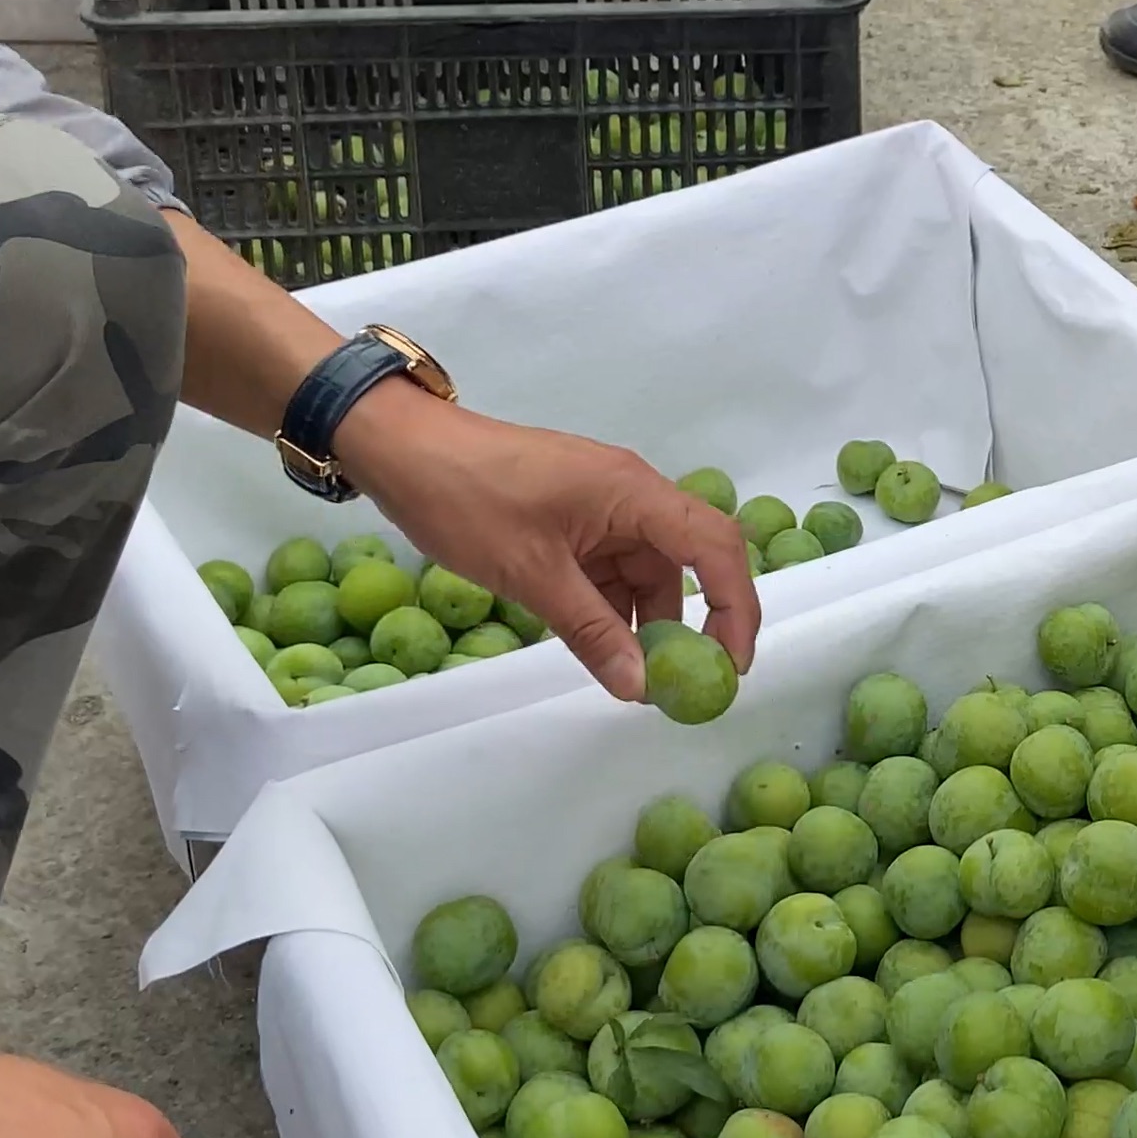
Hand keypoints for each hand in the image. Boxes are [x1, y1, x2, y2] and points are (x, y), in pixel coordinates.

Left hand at [335, 381, 759, 703]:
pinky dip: (612, 607)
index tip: (729, 665)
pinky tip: (600, 646)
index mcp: (634, 492)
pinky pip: (612, 567)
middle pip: (689, 559)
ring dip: (646, 620)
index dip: (735, 607)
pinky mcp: (575, 517)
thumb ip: (591, 631)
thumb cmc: (467, 499)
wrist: (401, 449)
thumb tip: (639, 688)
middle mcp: (632, 494)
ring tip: (635, 678)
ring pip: (648, 570)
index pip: (714, 546)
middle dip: (696, 621)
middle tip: (689, 682)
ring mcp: (603, 505)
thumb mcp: (531, 574)